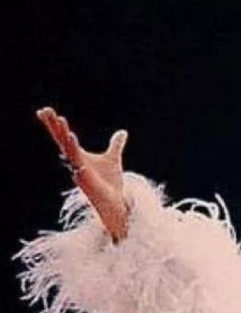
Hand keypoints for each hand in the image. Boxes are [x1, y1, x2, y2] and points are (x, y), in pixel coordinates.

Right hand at [36, 107, 129, 241]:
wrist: (115, 202)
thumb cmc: (110, 182)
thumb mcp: (113, 159)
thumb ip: (115, 145)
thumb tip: (122, 132)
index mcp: (79, 155)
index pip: (63, 137)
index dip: (55, 124)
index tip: (46, 110)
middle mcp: (76, 163)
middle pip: (62, 142)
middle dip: (55, 127)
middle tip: (47, 111)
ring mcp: (80, 173)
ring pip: (71, 155)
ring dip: (69, 142)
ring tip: (66, 128)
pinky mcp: (88, 185)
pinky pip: (81, 173)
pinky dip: (79, 166)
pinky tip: (78, 161)